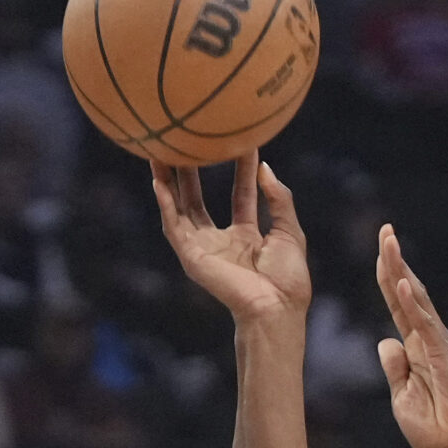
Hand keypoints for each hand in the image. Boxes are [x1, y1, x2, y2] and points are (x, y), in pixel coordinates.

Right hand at [149, 152, 309, 324]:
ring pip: (180, 209)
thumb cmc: (287, 278)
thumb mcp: (288, 230)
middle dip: (193, 172)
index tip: (240, 141)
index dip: (240, 170)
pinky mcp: (191, 257)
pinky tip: (158, 181)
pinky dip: (165, 204)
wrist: (275, 307)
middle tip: (188, 141)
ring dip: (169, 182)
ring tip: (161, 152)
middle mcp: (222, 242)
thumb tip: (265, 167)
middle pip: (201, 200)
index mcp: (248, 238)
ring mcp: (204, 249)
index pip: (240, 195)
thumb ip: (279, 198)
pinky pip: (173, 226)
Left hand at [375, 226, 447, 447]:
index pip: (397, 305)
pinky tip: (402, 283)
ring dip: (401, 271)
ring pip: (416, 300)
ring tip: (390, 243)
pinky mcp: (443, 357)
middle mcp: (427, 339)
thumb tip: (385, 343)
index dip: (387, 277)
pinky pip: (424, 326)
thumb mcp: (402, 397)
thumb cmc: (435, 428)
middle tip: (385, 229)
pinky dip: (412, 305)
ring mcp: (437, 345)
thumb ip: (394, 369)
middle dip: (395, 260)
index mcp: (415, 348)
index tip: (380, 249)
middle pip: (406, 292)